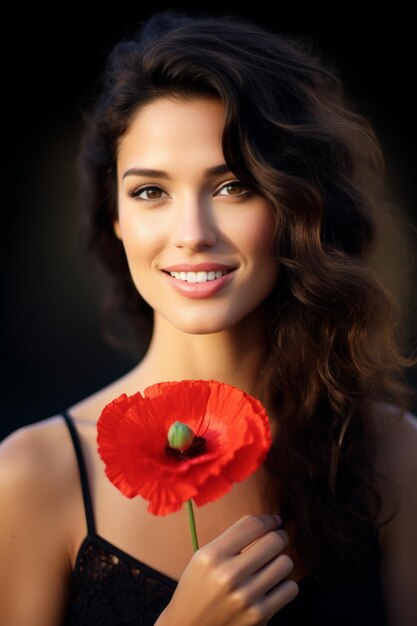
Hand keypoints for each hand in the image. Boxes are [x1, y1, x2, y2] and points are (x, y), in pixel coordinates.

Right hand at [156, 514, 298, 625]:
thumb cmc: (199, 588)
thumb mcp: (204, 557)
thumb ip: (233, 539)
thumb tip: (271, 522)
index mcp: (212, 555)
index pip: (253, 525)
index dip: (268, 519)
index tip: (273, 521)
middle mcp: (228, 575)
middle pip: (274, 541)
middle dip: (278, 537)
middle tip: (275, 540)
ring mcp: (245, 598)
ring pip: (285, 563)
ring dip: (280, 562)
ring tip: (270, 566)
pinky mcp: (258, 617)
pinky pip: (290, 588)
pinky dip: (285, 585)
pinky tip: (272, 586)